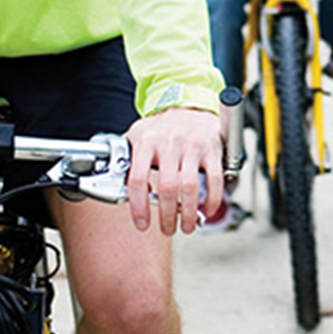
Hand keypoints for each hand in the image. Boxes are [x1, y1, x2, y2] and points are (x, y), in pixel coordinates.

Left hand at [125, 107, 222, 234]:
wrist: (190, 104)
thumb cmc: (163, 126)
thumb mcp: (138, 136)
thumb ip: (128, 160)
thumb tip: (118, 186)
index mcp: (147, 142)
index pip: (138, 179)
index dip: (139, 207)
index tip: (142, 223)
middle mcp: (169, 143)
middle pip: (167, 188)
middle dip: (168, 216)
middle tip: (167, 229)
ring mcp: (192, 146)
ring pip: (190, 187)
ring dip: (190, 213)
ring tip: (187, 226)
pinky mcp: (212, 149)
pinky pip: (214, 180)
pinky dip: (212, 200)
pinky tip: (207, 210)